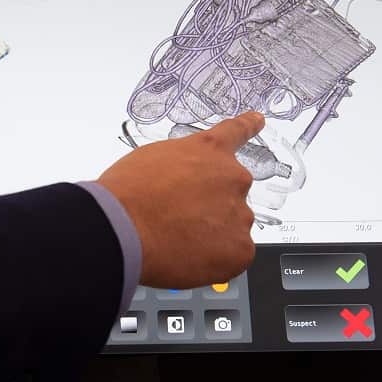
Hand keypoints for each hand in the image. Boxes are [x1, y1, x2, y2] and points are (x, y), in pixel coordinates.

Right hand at [98, 112, 263, 288]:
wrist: (123, 227)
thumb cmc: (127, 194)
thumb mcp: (152, 160)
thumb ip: (181, 168)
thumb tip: (182, 188)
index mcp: (209, 151)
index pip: (236, 132)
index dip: (248, 126)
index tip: (258, 120)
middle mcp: (233, 177)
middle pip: (230, 195)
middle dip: (211, 208)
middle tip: (179, 221)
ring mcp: (240, 213)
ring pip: (231, 228)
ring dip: (211, 236)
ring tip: (176, 239)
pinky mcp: (240, 249)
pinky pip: (233, 257)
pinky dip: (214, 261)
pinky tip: (187, 256)